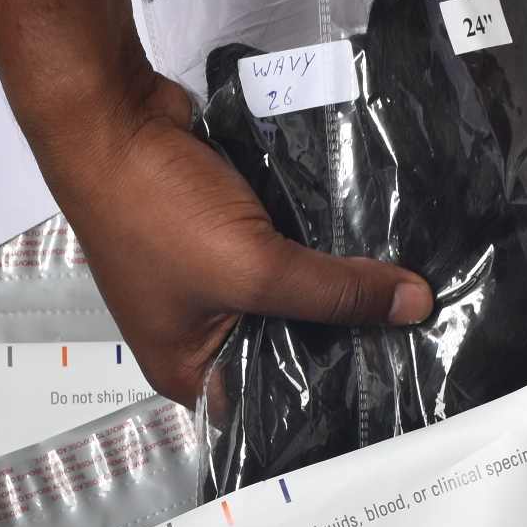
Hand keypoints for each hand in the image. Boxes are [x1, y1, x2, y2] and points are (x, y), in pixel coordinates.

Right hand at [32, 69, 433, 406]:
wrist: (111, 119)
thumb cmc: (157, 214)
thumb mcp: (255, 268)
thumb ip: (336, 291)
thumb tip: (416, 305)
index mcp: (188, 370)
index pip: (268, 407)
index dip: (326, 399)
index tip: (392, 389)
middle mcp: (198, 334)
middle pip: (286, 350)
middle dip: (341, 339)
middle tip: (413, 341)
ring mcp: (209, 280)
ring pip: (288, 298)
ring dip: (332, 289)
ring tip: (403, 297)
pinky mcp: (222, 233)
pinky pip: (281, 253)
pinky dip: (315, 248)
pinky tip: (368, 247)